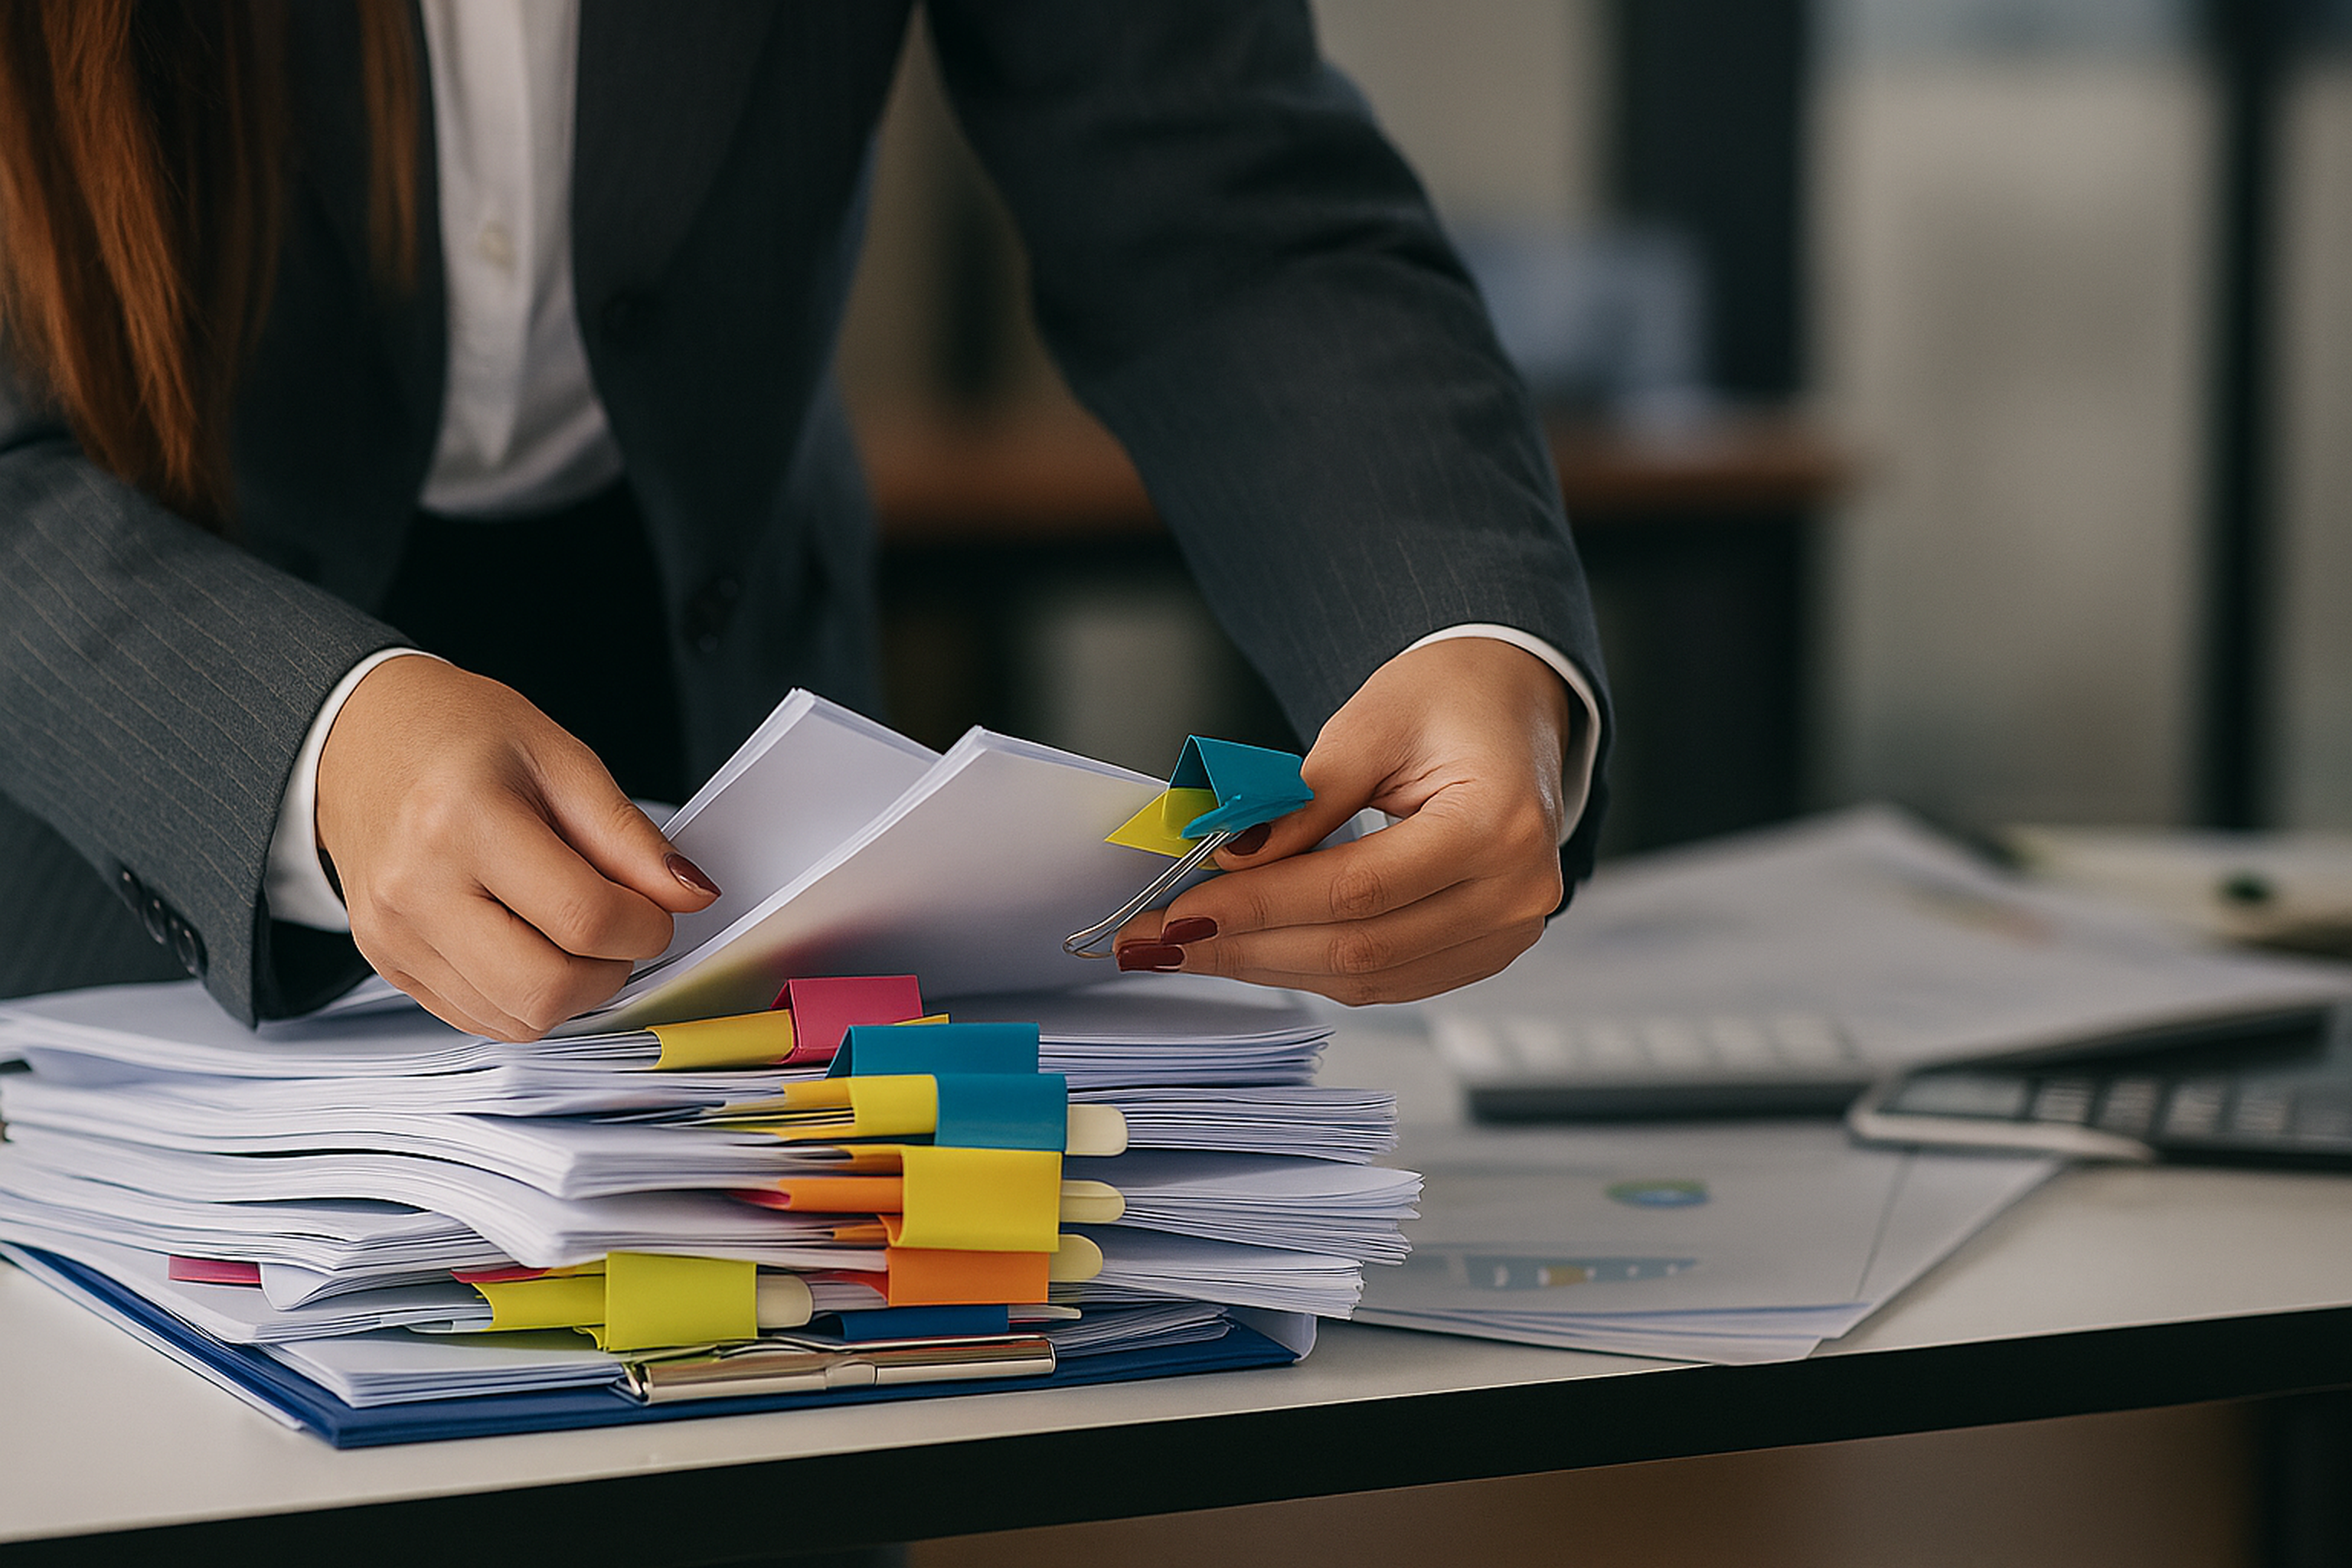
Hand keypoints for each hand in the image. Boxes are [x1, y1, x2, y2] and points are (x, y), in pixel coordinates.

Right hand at [315, 656, 719, 1039]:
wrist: (358, 737)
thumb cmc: (457, 734)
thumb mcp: (559, 757)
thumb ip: (629, 836)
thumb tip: (689, 895)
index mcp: (460, 820)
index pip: (583, 917)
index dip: (646, 926)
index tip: (656, 908)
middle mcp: (415, 887)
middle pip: (546, 989)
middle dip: (611, 970)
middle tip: (620, 928)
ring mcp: (393, 934)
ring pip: (516, 1019)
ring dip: (572, 991)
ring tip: (574, 931)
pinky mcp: (386, 963)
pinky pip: (480, 1019)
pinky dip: (526, 998)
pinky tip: (532, 944)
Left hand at [1113, 638, 1580, 1003]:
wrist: (1512, 706)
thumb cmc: (1448, 699)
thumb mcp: (1368, 723)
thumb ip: (1303, 800)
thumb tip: (1232, 858)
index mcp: (1498, 825)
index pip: (1358, 888)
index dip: (1261, 903)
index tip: (1182, 907)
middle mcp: (1516, 892)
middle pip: (1361, 947)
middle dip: (1249, 945)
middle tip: (1165, 937)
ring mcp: (1509, 931)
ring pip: (1371, 978)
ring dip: (1272, 966)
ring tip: (1196, 946)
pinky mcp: (1487, 950)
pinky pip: (1390, 980)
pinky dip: (1316, 969)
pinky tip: (1256, 949)